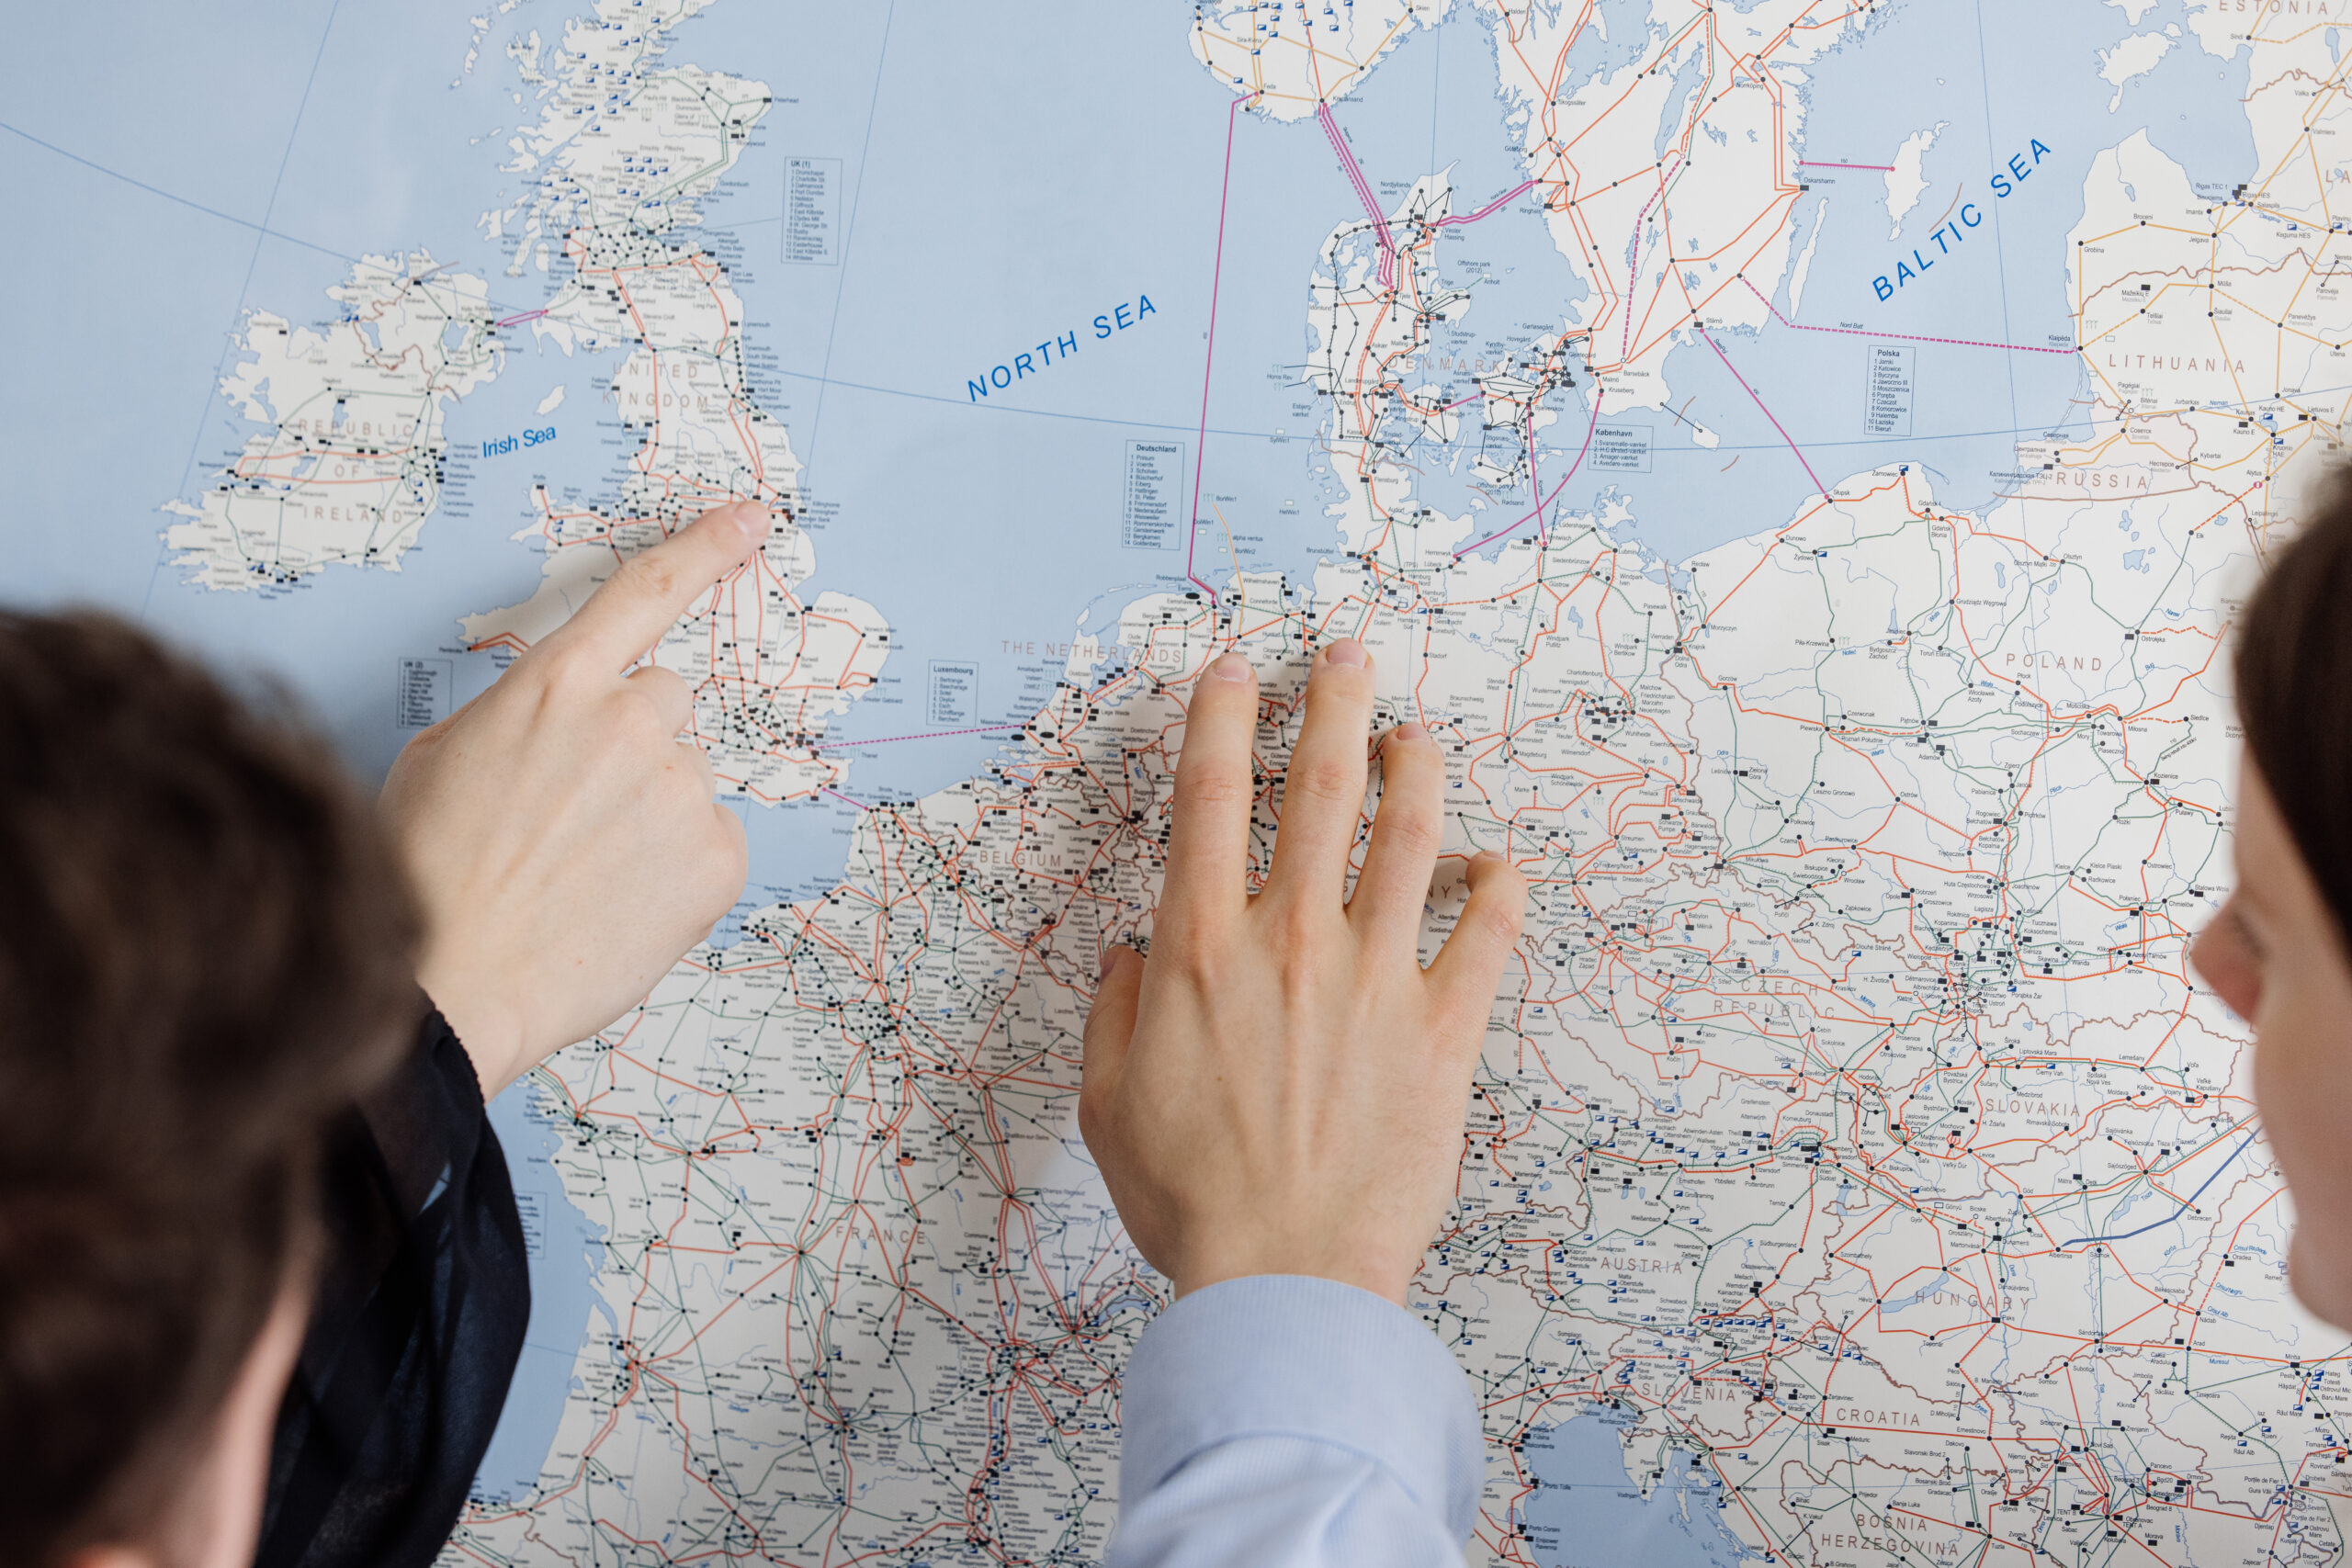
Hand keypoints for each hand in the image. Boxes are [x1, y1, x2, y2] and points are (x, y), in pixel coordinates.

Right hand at [382, 500, 764, 1098]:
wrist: (452, 984)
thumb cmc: (427, 877)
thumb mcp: (441, 758)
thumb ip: (518, 713)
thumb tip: (554, 717)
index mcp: (557, 685)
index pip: (645, 592)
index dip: (705, 548)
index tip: (750, 520)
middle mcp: (631, 722)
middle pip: (664, 701)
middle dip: (630, 743)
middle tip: (576, 812)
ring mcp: (681, 789)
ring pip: (685, 777)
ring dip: (650, 810)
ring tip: (585, 872)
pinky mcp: (718, 857)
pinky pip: (711, 841)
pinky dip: (676, 868)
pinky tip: (620, 902)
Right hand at [1079, 640, 1527, 1304]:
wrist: (1285, 1277)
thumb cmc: (1190, 1201)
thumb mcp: (1106, 1104)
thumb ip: (1113, 1013)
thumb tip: (1129, 955)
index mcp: (1202, 948)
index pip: (1212, 795)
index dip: (1222, 716)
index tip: (1233, 669)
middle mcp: (1293, 939)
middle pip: (1323, 785)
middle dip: (1334, 701)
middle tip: (1347, 653)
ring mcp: (1379, 978)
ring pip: (1412, 836)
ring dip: (1418, 769)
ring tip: (1418, 732)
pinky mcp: (1445, 1029)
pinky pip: (1490, 936)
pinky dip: (1502, 888)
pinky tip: (1500, 864)